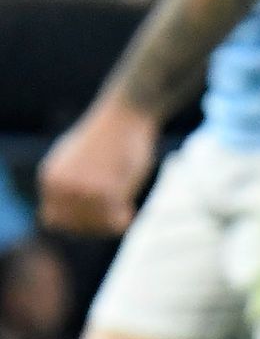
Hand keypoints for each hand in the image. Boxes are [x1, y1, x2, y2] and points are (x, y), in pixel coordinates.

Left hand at [38, 96, 158, 235]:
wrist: (127, 112)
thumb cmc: (110, 135)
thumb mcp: (78, 159)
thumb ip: (70, 184)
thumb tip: (71, 212)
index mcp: (50, 178)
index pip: (53, 219)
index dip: (75, 222)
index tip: (96, 216)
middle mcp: (60, 186)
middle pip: (74, 226)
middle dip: (95, 225)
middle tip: (114, 215)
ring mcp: (81, 189)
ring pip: (94, 225)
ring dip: (110, 222)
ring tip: (124, 211)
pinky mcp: (105, 190)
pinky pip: (113, 220)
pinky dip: (123, 220)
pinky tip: (130, 211)